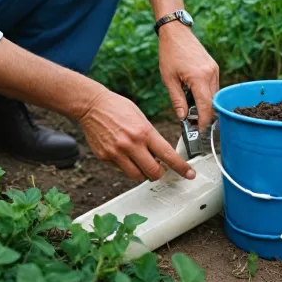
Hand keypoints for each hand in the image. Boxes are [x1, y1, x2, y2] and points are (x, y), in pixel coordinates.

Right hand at [78, 89, 195, 182]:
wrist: (92, 105)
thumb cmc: (116, 107)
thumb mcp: (140, 117)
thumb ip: (150, 136)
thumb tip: (159, 154)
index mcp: (144, 131)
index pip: (168, 155)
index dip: (181, 167)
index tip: (189, 174)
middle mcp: (131, 144)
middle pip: (153, 172)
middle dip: (159, 172)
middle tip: (159, 167)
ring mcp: (117, 152)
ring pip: (138, 176)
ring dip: (142, 172)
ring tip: (139, 160)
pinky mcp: (105, 157)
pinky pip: (121, 170)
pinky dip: (126, 166)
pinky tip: (122, 153)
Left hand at [158, 24, 218, 129]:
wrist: (175, 31)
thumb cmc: (169, 52)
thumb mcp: (168, 78)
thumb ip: (177, 100)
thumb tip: (183, 118)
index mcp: (199, 77)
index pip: (207, 107)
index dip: (204, 123)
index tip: (200, 133)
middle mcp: (211, 74)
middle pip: (213, 103)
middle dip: (205, 116)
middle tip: (194, 125)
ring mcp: (214, 70)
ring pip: (215, 96)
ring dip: (206, 105)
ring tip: (191, 110)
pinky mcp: (214, 67)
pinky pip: (214, 86)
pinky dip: (206, 95)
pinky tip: (194, 96)